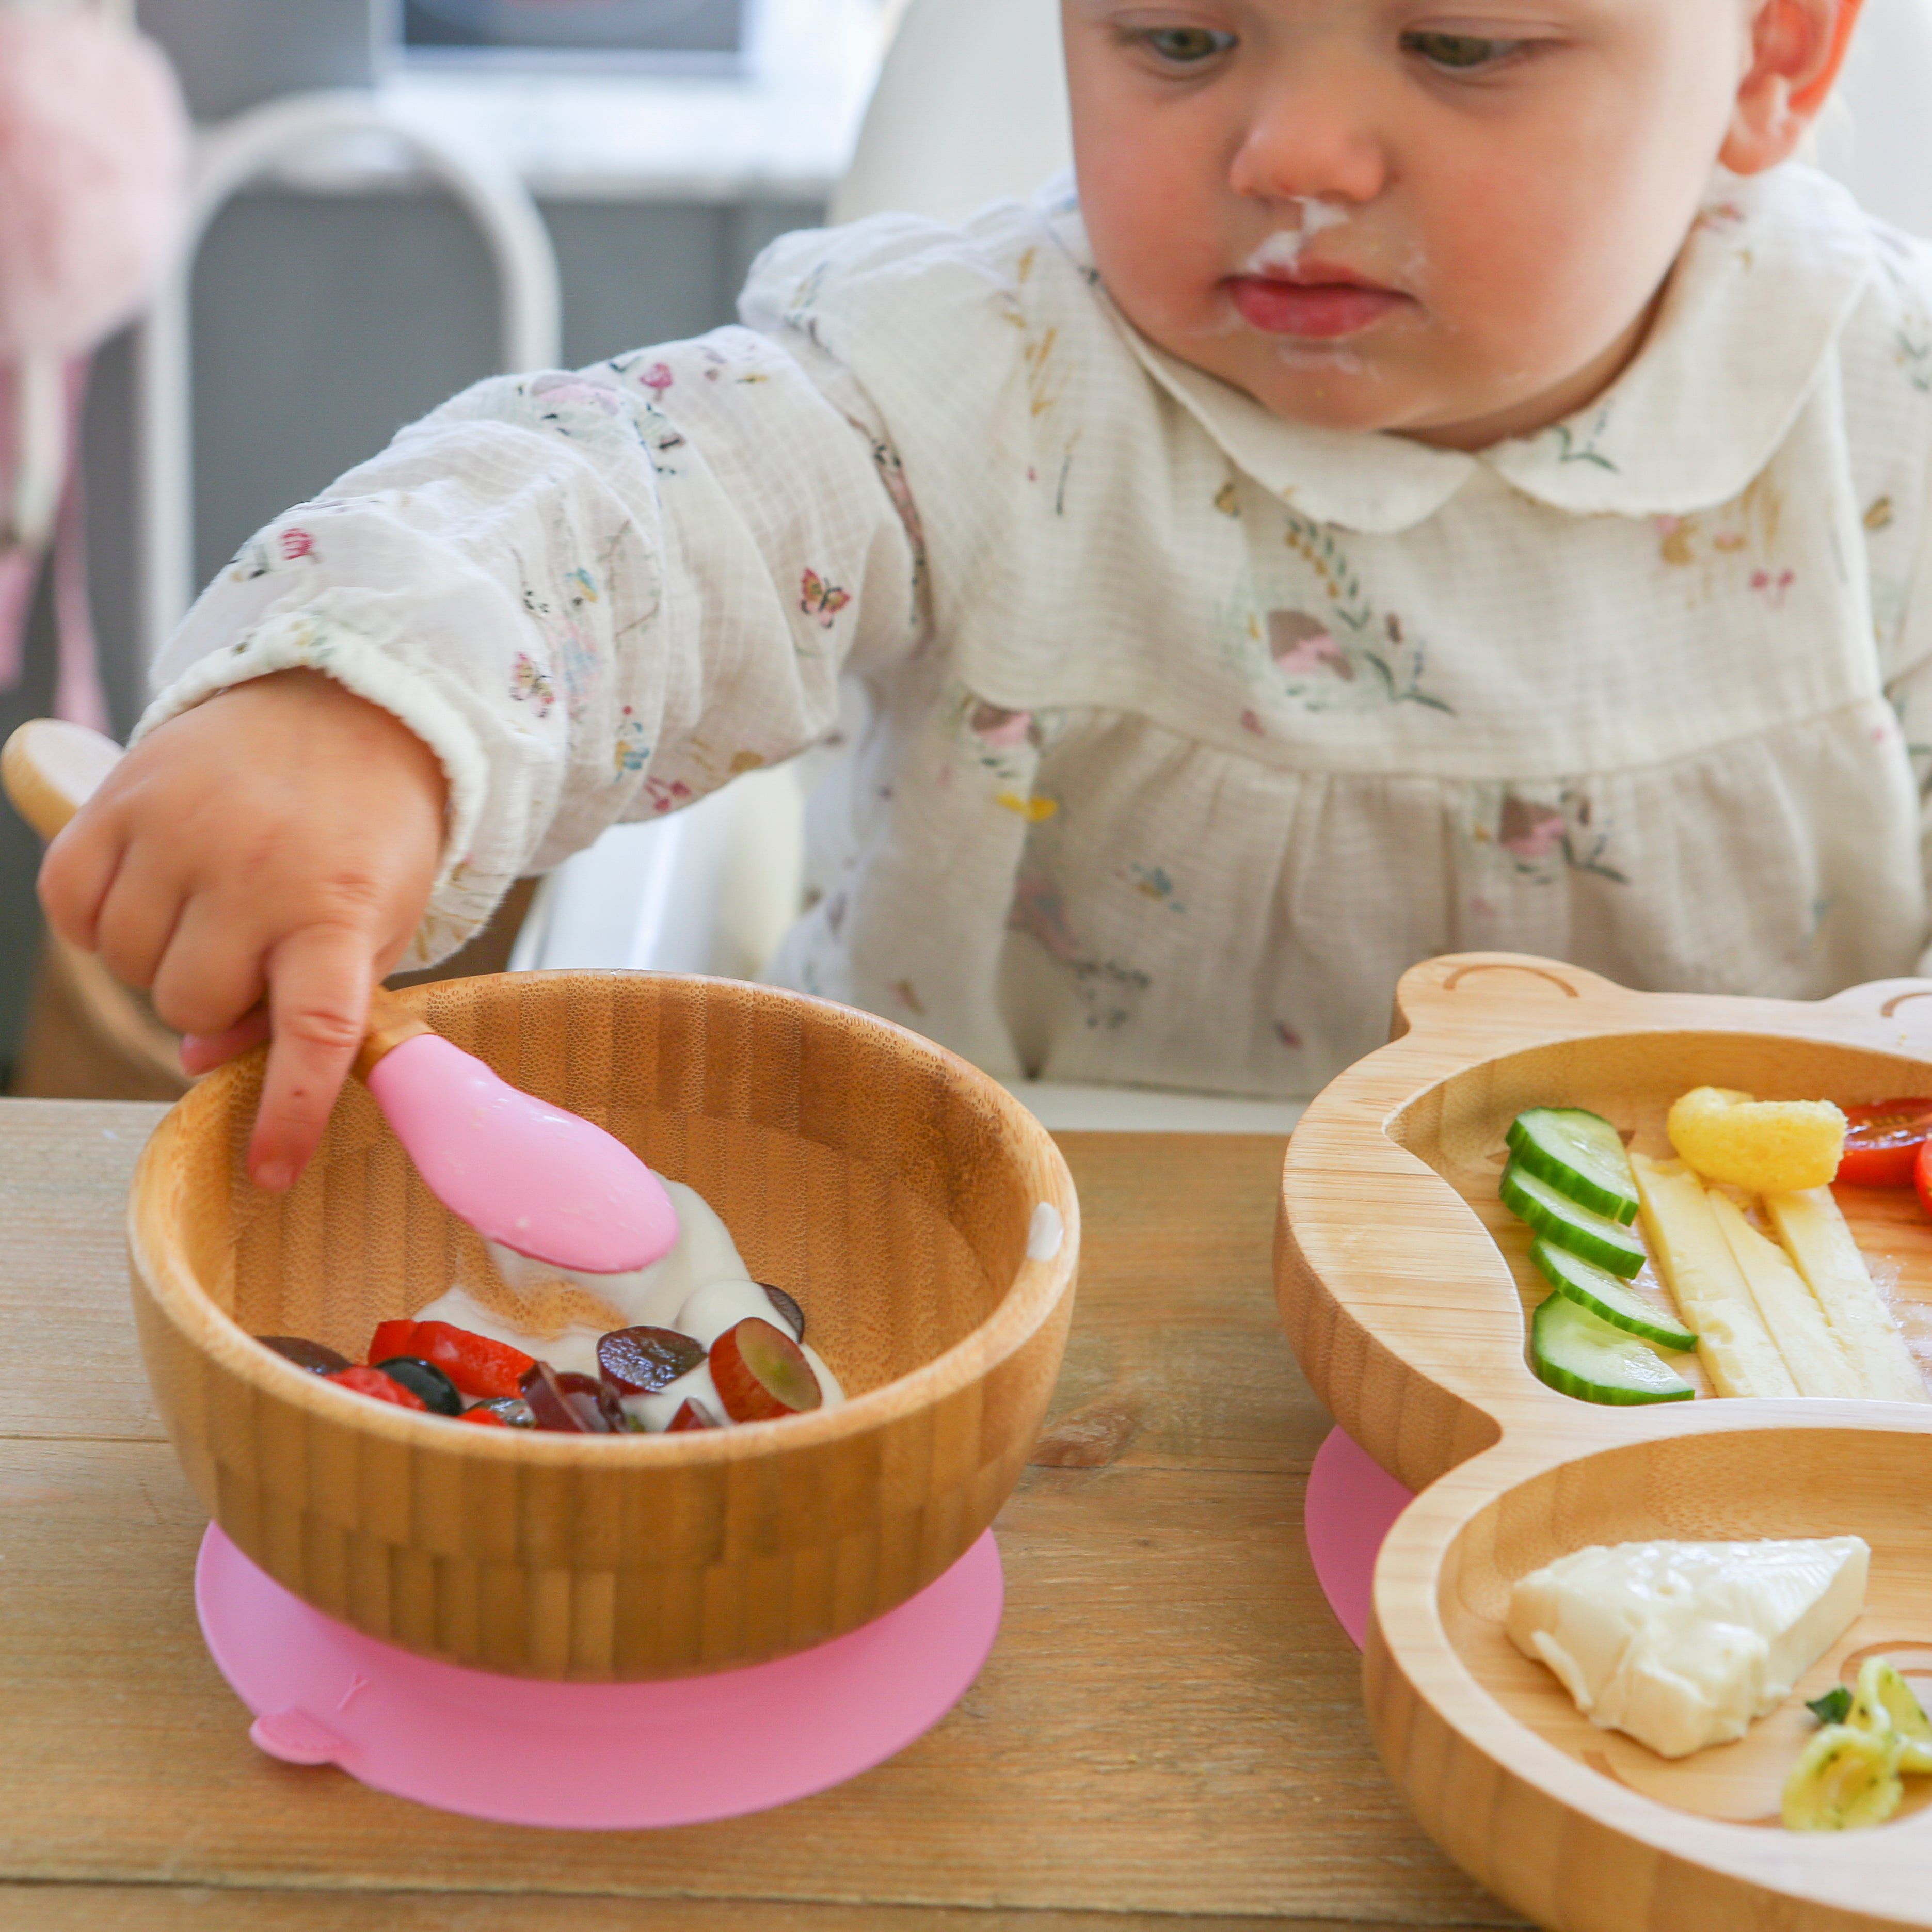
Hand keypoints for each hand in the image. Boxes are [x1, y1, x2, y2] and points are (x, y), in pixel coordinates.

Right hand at [38, 670, 447, 1189]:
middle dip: (220, 1000)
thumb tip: (201, 1059)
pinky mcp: (117, 799)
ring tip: (214, 910)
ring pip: (130, 966)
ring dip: (163, 960)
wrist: (346, 705)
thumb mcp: (375, 920)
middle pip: (193, 1006)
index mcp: (338, 909)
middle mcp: (255, 871)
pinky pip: (72, 909)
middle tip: (256, 950)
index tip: (271, 1173)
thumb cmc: (367, 831)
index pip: (314, 1032)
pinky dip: (100, 919)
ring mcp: (177, 830)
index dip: (288, 1111)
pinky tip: (153, 891)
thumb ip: (308, 1000)